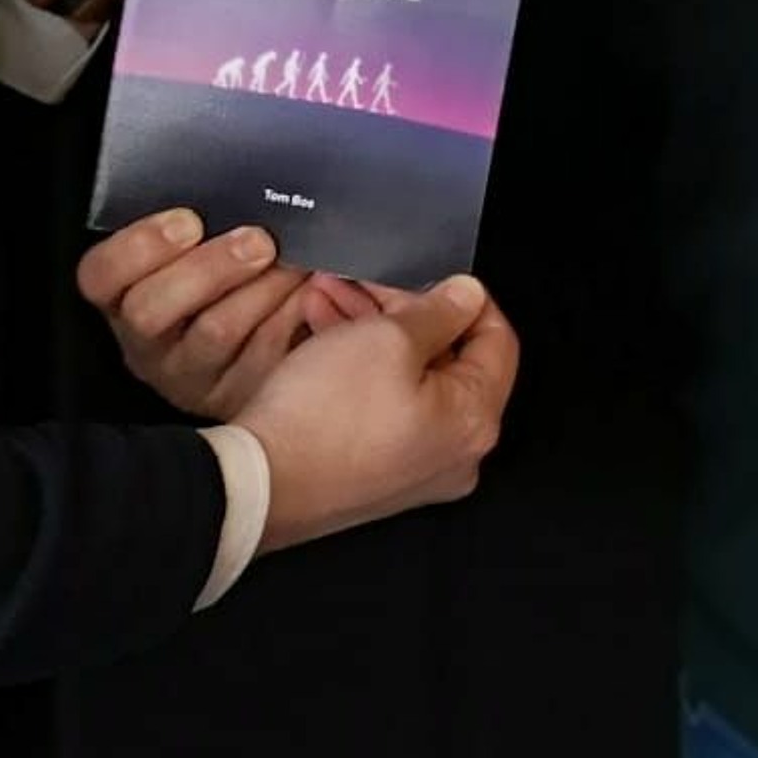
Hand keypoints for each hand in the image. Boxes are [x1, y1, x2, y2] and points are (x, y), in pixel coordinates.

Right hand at [79, 206, 320, 419]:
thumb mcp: (190, 248)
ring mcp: (187, 374)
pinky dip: (289, 316)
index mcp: (120, 296)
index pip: (100, 275)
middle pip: (151, 311)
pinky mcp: (233, 395)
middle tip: (258, 240)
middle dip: (208, 268)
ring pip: (213, 333)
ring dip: (260, 289)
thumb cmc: (218, 273)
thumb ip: (193, 225)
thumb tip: (227, 190)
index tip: (188, 220)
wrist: (260, 337)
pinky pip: (260, 355)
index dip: (140, 246)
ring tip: (293, 262)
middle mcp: (145, 342)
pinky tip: (307, 292)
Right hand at [236, 276, 518, 550]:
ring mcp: (415, 468)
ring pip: (408, 380)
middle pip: (447, 359)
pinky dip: (360, 368)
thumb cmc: (323, 420)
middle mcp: (455, 453)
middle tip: (366, 281)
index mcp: (475, 420)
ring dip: (372, 332)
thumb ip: (438, 311)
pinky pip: (383, 407)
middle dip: (401, 309)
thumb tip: (466, 295)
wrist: (260, 481)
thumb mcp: (388, 337)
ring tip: (329, 298)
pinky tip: (324, 334)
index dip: (465, 298)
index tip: (433, 276)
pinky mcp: (378, 473)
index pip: (497, 340)